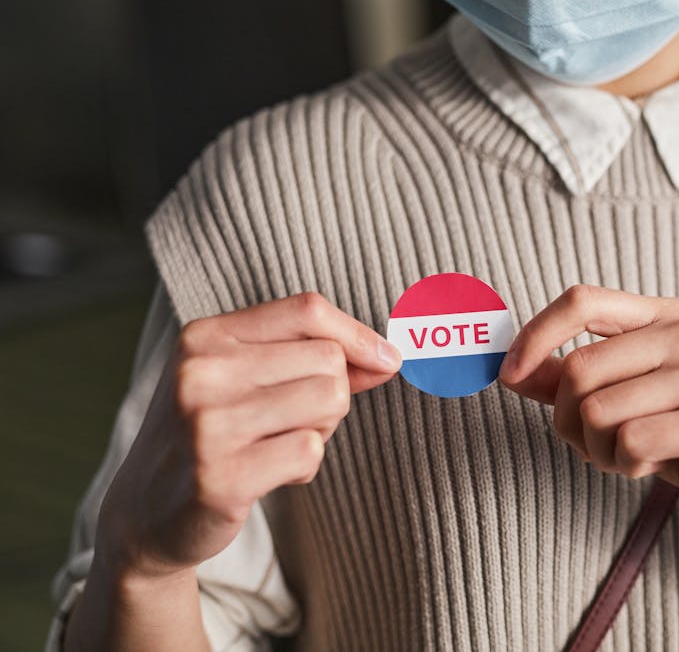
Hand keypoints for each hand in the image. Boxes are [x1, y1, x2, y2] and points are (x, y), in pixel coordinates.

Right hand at [96, 292, 400, 581]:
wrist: (144, 513)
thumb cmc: (212, 434)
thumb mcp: (246, 380)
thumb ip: (313, 360)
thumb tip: (389, 356)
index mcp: (205, 336)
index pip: (307, 310)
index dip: (359, 334)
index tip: (387, 360)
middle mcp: (200, 371)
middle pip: (328, 359)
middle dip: (332, 393)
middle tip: (292, 421)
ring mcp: (207, 424)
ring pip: (328, 400)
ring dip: (322, 429)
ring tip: (279, 444)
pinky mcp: (221, 477)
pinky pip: (311, 451)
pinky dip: (305, 465)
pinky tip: (268, 474)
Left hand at [499, 285, 678, 543]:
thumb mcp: (623, 397)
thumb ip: (566, 377)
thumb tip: (508, 365)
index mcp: (667, 315)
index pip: (583, 300)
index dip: (535, 335)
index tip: (507, 375)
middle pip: (580, 367)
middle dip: (569, 420)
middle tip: (595, 442)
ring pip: (599, 410)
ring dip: (598, 448)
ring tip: (630, 454)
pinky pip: (630, 442)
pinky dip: (625, 465)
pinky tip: (654, 465)